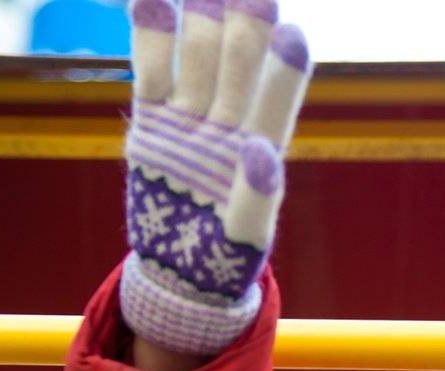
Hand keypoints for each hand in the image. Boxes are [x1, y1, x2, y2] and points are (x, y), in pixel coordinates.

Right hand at [121, 0, 311, 355]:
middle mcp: (230, 126)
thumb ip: (255, 197)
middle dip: (245, 27)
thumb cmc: (224, 259)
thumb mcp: (244, 238)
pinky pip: (151, 72)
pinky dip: (152, 37)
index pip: (275, 104)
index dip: (283, 72)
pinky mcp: (153, 121)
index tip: (293, 35)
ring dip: (204, 21)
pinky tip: (152, 2)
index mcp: (261, 152)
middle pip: (239, 67)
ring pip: (199, 59)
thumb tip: (262, 153)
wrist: (180, 270)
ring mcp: (190, 118)